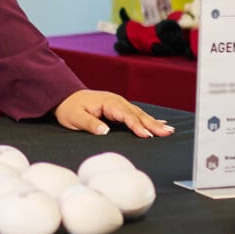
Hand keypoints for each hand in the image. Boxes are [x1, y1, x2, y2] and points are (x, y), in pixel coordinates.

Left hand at [54, 90, 174, 137]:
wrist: (65, 97)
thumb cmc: (69, 108)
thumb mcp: (75, 118)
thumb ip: (90, 124)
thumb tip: (104, 131)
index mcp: (108, 103)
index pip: (126, 116)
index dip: (137, 126)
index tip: (147, 136)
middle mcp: (116, 102)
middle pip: (137, 114)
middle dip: (153, 124)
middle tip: (168, 133)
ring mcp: (119, 104)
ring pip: (139, 114)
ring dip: (154, 122)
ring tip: (169, 130)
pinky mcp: (119, 109)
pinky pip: (136, 115)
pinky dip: (148, 119)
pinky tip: (159, 123)